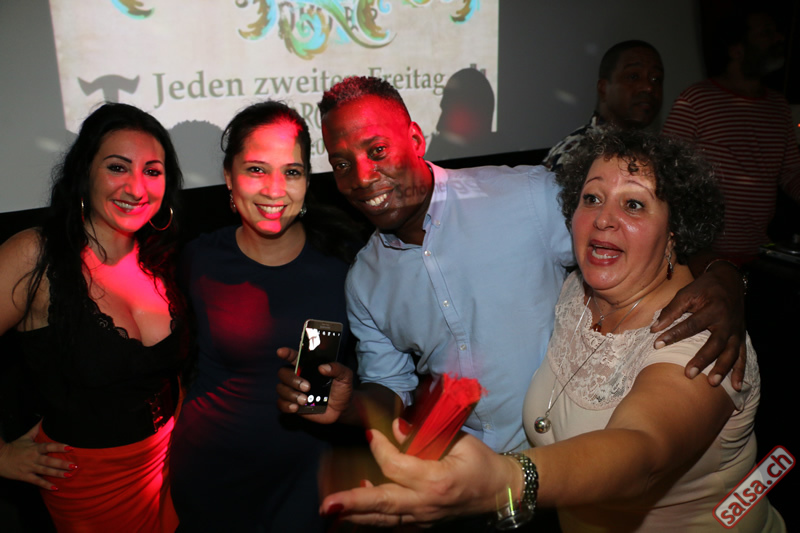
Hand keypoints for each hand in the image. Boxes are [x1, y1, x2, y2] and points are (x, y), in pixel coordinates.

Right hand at [0, 422, 75, 489]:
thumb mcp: (25, 437)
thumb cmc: (13, 448)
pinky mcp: (24, 476)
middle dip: (62, 463)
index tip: (70, 448)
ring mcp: (29, 468)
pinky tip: (55, 487)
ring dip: (57, 474)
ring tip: (69, 475)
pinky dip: (45, 485)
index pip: (48, 446)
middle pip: (49, 461)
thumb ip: (36, 429)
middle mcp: (33, 458)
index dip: (59, 447)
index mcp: (34, 448)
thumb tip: (43, 419)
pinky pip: (36, 481)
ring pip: (45, 471)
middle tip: (74, 466)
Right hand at [276, 346, 353, 423]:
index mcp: (308, 366)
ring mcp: (294, 391)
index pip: (294, 356)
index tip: (281, 352)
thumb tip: (323, 367)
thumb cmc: (342, 388)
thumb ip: (337, 368)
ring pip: (281, 388)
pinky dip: (286, 405)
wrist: (342, 409)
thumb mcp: (345, 376)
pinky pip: (281, 404)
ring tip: (304, 400)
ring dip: (291, 394)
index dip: (286, 353)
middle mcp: (298, 377)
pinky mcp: (293, 404)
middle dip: (292, 379)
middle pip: (283, 373)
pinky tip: (296, 407)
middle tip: (307, 387)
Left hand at [319, 419, 513, 525]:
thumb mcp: (458, 441)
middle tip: (327, 505)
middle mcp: (426, 504)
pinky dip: (372, 519)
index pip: (396, 466)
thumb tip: (396, 426)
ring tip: (331, 509)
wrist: (500, 491)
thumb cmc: (481, 462)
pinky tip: (354, 511)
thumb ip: (426, 435)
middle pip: (383, 504)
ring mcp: (423, 519)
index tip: (371, 431)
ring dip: (355, 515)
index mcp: (436, 480)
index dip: (379, 447)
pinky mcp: (421, 524)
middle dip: (352, 504)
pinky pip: (392, 524)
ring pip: (383, 520)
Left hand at [651, 263, 745, 389]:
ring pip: (731, 353)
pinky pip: (742, 356)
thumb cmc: (704, 288)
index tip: (657, 344)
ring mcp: (736, 331)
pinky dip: (740, 371)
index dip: (673, 334)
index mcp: (713, 309)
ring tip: (712, 383)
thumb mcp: (687, 293)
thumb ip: (671, 310)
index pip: (691, 325)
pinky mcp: (741, 337)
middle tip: (689, 374)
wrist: (730, 281)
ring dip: (723, 369)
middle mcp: (727, 322)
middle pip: (715, 343)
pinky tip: (736, 386)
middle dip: (702, 359)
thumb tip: (654, 328)